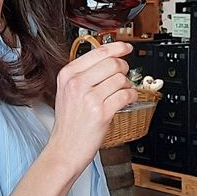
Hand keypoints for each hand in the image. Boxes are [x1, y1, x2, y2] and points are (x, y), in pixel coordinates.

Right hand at [47, 42, 135, 171]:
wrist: (65, 148)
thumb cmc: (68, 122)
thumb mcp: (67, 91)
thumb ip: (84, 74)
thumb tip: (110, 59)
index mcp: (68, 74)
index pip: (98, 52)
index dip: (117, 47)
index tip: (126, 47)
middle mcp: (77, 83)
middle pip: (113, 63)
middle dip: (124, 68)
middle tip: (124, 75)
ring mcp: (89, 98)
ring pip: (121, 79)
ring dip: (127, 85)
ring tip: (121, 92)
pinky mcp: (101, 113)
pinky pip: (125, 95)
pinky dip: (131, 96)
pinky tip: (126, 100)